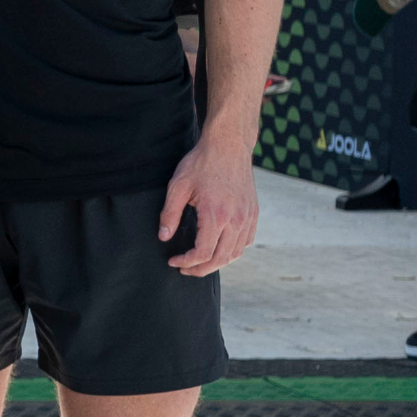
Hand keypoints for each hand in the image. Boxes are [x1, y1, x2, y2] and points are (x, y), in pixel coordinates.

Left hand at [157, 138, 259, 275]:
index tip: (173, 261)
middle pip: (221, 258)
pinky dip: (233, 251)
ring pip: (236, 253)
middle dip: (201, 269)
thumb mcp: (178, 187)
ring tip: (200, 264)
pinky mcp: (253, 212)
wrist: (229, 146)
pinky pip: (246, 241)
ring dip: (218, 263)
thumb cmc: (201, 164)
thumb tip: (163, 237)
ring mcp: (247, 217)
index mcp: (216, 216)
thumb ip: (170, 214)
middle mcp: (236, 220)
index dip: (186, 262)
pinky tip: (219, 249)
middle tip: (184, 270)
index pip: (202, 253)